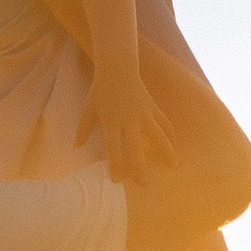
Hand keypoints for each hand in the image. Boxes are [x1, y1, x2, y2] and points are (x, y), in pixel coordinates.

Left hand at [79, 61, 176, 183]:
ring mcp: (144, 114)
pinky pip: (164, 123)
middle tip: (144, 183)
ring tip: (173, 166)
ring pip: (158, 135)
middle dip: (140, 166)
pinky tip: (173, 144)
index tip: (117, 180)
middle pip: (136, 147)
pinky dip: (169, 134)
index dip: (115, 164)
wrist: (118, 68)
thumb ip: (83, 128)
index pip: (113, 147)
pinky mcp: (153, 108)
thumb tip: (76, 147)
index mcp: (111, 121)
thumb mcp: (89, 108)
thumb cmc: (101, 89)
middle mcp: (130, 120)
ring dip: (166, 151)